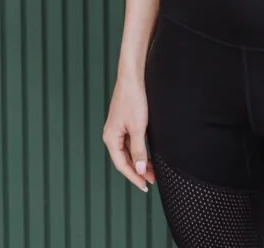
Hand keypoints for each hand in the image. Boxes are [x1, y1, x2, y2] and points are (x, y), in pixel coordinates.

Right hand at [103, 75, 156, 192]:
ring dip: (139, 161)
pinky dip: (138, 151)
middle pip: (124, 159)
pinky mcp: (123, 123)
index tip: (145, 186)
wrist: (132, 78)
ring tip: (152, 171)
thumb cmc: (133, 100)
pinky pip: (130, 142)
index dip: (133, 177)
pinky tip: (147, 156)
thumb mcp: (138, 127)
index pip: (122, 165)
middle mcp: (111, 135)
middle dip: (138, 171)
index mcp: (110, 138)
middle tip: (152, 180)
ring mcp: (117, 129)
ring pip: (128, 151)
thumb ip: (139, 150)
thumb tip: (138, 170)